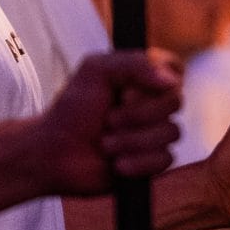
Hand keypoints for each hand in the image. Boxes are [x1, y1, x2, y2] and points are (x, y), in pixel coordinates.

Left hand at [33, 51, 182, 195]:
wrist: (55, 154)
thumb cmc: (72, 110)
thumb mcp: (95, 71)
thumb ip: (134, 64)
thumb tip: (171, 81)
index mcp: (143, 77)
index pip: (174, 68)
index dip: (155, 81)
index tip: (125, 90)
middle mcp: (154, 104)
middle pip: (175, 102)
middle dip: (137, 114)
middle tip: (108, 119)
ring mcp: (155, 133)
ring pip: (171, 133)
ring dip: (132, 140)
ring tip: (104, 144)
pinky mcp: (153, 162)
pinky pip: (165, 159)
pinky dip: (137, 162)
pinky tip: (117, 164)